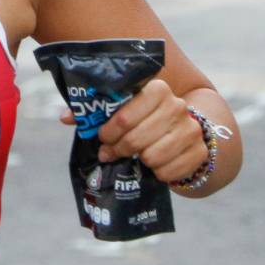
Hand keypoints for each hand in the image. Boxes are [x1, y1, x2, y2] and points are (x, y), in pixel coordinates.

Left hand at [57, 79, 206, 182]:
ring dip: (139, 161)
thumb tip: (65, 117)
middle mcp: (177, 106)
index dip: (109, 131)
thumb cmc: (144, 118)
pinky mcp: (200, 151)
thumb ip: (94, 111)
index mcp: (157, 90)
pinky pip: (170, 172)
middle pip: (136, 138)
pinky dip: (159, 174)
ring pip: (152, 156)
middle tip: (110, 153)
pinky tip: (155, 167)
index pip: (125, 116)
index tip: (102, 137)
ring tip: (135, 158)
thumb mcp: (122, 110)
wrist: (183, 129)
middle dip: (119, 149)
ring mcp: (191, 129)